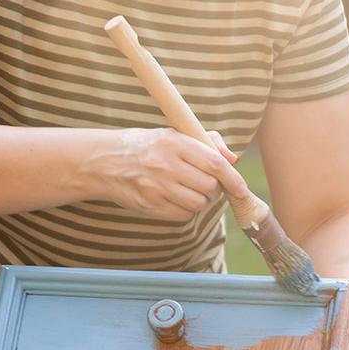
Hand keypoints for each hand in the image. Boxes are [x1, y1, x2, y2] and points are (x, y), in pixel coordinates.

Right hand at [88, 128, 249, 221]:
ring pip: (198, 203)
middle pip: (210, 187)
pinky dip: (187, 210)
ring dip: (201, 201)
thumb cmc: (147, 146)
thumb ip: (206, 142)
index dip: (233, 179)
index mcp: (175, 143)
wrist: (106, 161)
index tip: (242, 189)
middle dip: (215, 189)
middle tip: (206, 184)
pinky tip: (177, 199)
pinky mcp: (150, 204)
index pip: (215, 163)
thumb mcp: (173, 135)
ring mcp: (157, 187)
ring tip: (190, 191)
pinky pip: (183, 214)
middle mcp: (166, 164)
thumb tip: (233, 160)